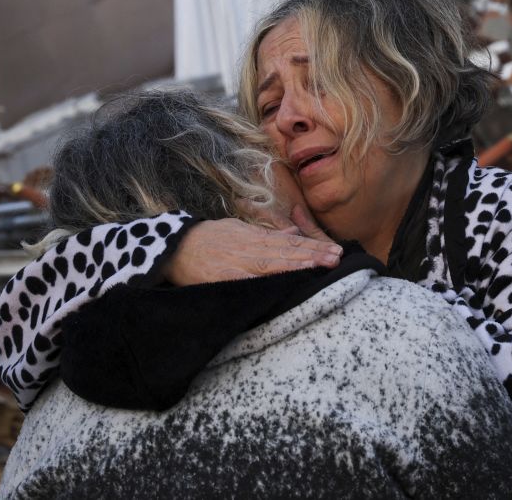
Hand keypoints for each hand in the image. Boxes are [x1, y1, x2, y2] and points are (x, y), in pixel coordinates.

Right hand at [163, 218, 342, 285]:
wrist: (174, 246)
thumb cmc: (208, 238)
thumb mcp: (239, 228)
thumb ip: (266, 231)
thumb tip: (294, 231)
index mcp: (254, 237)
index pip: (289, 243)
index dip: (312, 247)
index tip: (334, 251)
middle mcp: (249, 247)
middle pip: (286, 252)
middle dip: (312, 256)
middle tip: (336, 259)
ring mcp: (237, 262)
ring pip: (272, 263)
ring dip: (297, 265)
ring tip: (320, 266)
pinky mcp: (223, 276)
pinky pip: (247, 280)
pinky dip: (264, 280)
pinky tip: (282, 283)